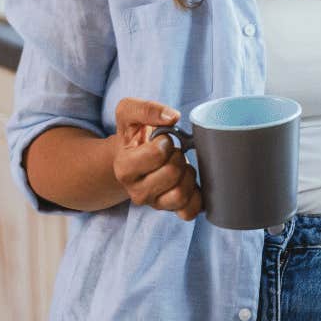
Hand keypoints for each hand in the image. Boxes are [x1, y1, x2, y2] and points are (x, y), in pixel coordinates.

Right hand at [112, 98, 201, 220]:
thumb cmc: (134, 134)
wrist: (133, 155)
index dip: (165, 142)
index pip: (156, 155)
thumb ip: (146, 109)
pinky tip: (190, 182)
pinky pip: (189, 211)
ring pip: (180, 195)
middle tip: (173, 151)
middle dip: (178, 156)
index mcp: (124, 168)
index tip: (163, 139)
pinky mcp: (170, 210)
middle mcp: (136, 191)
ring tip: (181, 165)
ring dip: (188, 175)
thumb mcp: (129, 112)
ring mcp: (154, 203)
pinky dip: (196, 196)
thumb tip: (172, 117)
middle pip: (171, 174)